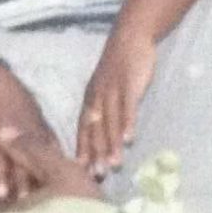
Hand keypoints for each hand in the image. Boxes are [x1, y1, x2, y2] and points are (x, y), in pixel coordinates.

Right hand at [0, 64, 64, 199]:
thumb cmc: (17, 101)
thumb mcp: (37, 116)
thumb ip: (47, 139)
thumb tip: (62, 159)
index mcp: (35, 130)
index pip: (43, 156)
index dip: (47, 174)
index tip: (50, 195)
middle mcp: (17, 130)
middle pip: (22, 158)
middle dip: (24, 179)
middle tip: (28, 201)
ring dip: (0, 175)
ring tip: (1, 195)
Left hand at [77, 25, 156, 175]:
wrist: (130, 37)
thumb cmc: (118, 67)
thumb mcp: (104, 88)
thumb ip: (102, 111)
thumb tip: (101, 137)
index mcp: (90, 100)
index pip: (83, 128)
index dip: (82, 149)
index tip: (80, 172)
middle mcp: (97, 97)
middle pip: (94, 129)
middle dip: (95, 153)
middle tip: (97, 176)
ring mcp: (112, 90)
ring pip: (110, 121)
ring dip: (111, 144)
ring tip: (114, 165)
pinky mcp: (129, 83)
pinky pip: (128, 106)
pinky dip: (128, 122)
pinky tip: (130, 139)